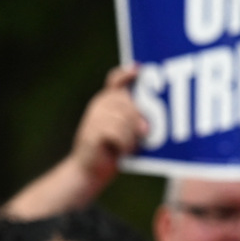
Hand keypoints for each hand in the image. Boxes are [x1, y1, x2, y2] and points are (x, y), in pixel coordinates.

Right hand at [67, 64, 146, 188]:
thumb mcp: (127, 132)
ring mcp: (93, 118)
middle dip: (138, 118)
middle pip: (125, 101)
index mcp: (108, 102)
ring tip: (131, 147)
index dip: (127, 74)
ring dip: (132, 136)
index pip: (116, 80)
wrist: (90, 171)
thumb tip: (150, 121)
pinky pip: (116, 133)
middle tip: (145, 133)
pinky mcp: (91, 133)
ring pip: (123, 119)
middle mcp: (99, 105)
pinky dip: (125, 144)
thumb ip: (135, 121)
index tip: (139, 70)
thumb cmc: (114, 150)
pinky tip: (123, 152)